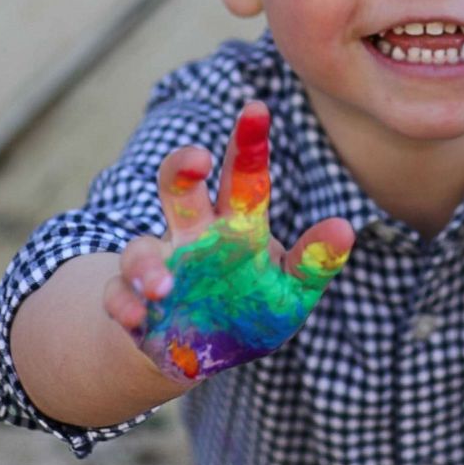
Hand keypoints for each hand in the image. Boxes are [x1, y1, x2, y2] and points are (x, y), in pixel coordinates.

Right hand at [101, 101, 353, 385]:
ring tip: (165, 286)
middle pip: (180, 188)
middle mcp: (193, 236)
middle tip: (198, 159)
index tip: (256, 108)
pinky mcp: (134, 303)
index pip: (243, 177)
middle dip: (183, 168)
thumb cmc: (252, 309)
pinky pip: (118, 296)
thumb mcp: (292, 291)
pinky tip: (139, 317)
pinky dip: (124, 303)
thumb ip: (314, 261)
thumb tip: (344, 228)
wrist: (205, 356)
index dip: (248, 143)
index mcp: (236, 225)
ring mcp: (160, 267)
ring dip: (148, 265)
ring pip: (140, 248)